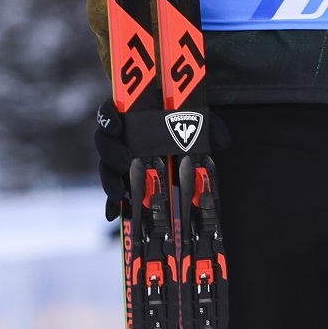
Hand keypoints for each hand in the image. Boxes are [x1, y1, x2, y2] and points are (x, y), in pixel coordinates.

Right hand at [92, 104, 226, 220]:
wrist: (183, 140)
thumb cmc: (184, 125)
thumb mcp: (197, 121)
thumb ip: (208, 126)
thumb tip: (224, 141)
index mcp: (131, 118)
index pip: (110, 113)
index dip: (108, 118)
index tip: (117, 125)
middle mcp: (120, 138)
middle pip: (104, 143)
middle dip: (111, 153)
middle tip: (126, 162)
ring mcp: (119, 160)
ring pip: (106, 168)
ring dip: (109, 181)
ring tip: (118, 193)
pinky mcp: (124, 181)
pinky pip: (113, 192)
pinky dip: (112, 204)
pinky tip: (114, 214)